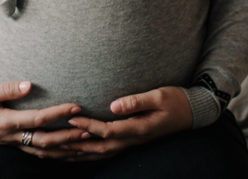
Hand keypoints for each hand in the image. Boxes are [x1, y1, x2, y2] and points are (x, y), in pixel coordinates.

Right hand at [0, 81, 88, 159]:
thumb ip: (7, 88)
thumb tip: (29, 85)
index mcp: (5, 122)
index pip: (37, 119)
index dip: (58, 114)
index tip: (76, 106)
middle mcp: (12, 137)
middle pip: (46, 141)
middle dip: (69, 136)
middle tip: (90, 129)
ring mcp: (13, 143)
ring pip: (44, 151)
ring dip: (66, 148)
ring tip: (86, 141)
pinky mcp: (15, 144)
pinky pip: (39, 152)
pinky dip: (56, 153)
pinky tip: (70, 150)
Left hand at [63, 86, 192, 159]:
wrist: (191, 113)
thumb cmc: (175, 100)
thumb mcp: (158, 95)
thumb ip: (136, 101)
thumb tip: (113, 105)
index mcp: (139, 128)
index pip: (107, 130)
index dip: (87, 125)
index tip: (70, 117)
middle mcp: (133, 140)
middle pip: (100, 147)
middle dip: (77, 143)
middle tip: (56, 138)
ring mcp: (132, 143)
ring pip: (102, 153)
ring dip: (81, 152)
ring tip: (61, 148)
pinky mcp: (131, 141)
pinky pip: (107, 151)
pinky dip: (90, 153)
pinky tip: (78, 151)